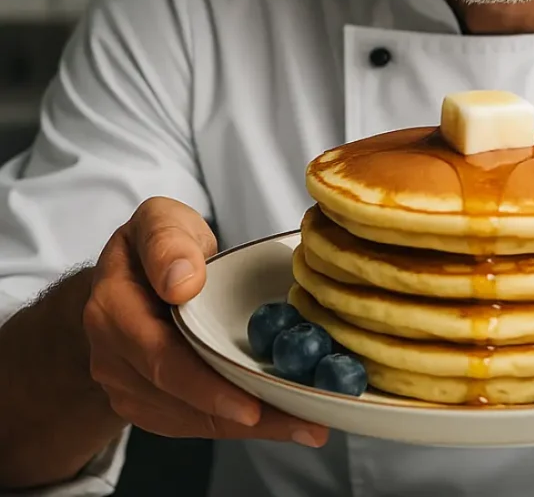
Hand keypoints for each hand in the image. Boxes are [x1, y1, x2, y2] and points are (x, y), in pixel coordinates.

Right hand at [83, 197, 327, 446]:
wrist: (129, 274)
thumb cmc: (157, 243)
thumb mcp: (160, 221)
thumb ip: (168, 242)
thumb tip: (183, 282)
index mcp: (113, 307)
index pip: (159, 355)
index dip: (204, 383)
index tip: (249, 402)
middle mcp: (112, 355)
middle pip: (178, 396)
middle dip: (239, 414)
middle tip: (298, 419)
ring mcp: (126, 384)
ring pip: (187, 418)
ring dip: (247, 427)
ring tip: (305, 424)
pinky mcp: (148, 400)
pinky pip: (191, 420)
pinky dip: (235, 424)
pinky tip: (280, 420)